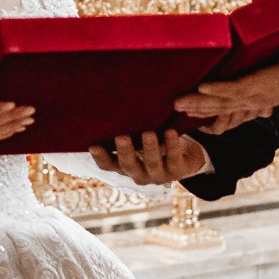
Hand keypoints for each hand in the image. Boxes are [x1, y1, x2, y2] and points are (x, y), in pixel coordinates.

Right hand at [89, 130, 209, 184]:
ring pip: (152, 163)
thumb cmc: (154, 141)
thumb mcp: (138, 136)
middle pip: (128, 166)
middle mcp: (138, 173)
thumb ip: (127, 128)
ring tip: (148, 133)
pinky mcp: (177, 171)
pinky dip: (172, 145)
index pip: (108, 165)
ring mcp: (157, 175)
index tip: (93, 145)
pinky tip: (171, 131)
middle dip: (125, 152)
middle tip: (121, 137)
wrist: (185, 155)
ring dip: (150, 149)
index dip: (101, 157)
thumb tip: (112, 103)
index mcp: (125, 165)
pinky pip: (174, 158)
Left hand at [173, 42, 278, 130]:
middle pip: (224, 102)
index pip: (240, 88)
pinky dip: (208, 112)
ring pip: (222, 108)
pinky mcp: (248, 103)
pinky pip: (225, 110)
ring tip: (178, 108)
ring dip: (199, 109)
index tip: (202, 87)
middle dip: (200, 103)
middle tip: (177, 102)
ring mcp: (251, 102)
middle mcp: (255, 97)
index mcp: (266, 84)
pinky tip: (191, 114)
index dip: (221, 90)